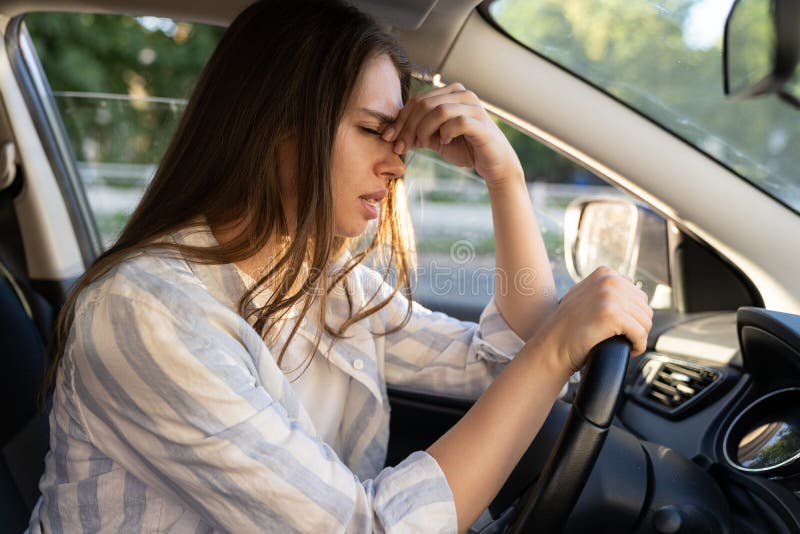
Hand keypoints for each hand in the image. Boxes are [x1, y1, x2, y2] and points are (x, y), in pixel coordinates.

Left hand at [382, 82, 522, 188]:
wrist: (493, 164)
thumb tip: (391, 134)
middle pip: (424, 103)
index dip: (400, 119)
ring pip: (439, 110)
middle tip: (401, 146)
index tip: (389, 138)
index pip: (418, 100)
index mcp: (450, 93)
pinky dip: (445, 133)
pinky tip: (444, 142)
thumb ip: (418, 132)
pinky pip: (456, 122)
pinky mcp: (481, 122)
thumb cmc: (465, 148)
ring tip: (422, 144)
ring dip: (424, 130)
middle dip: (407, 127)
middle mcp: (463, 94)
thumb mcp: (435, 139)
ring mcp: (474, 107)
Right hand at [533, 267, 652, 373]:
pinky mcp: (612, 314)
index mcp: (605, 273)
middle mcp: (609, 280)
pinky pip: (641, 334)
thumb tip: (629, 284)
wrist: (552, 346)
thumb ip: (604, 287)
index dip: (632, 316)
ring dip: (638, 338)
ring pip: (646, 322)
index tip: (619, 328)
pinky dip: (638, 347)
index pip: (638, 295)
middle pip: (645, 308)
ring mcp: (610, 296)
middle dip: (637, 327)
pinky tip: (628, 350)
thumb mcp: (584, 296)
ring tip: (623, 344)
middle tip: (622, 339)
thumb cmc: (568, 328)